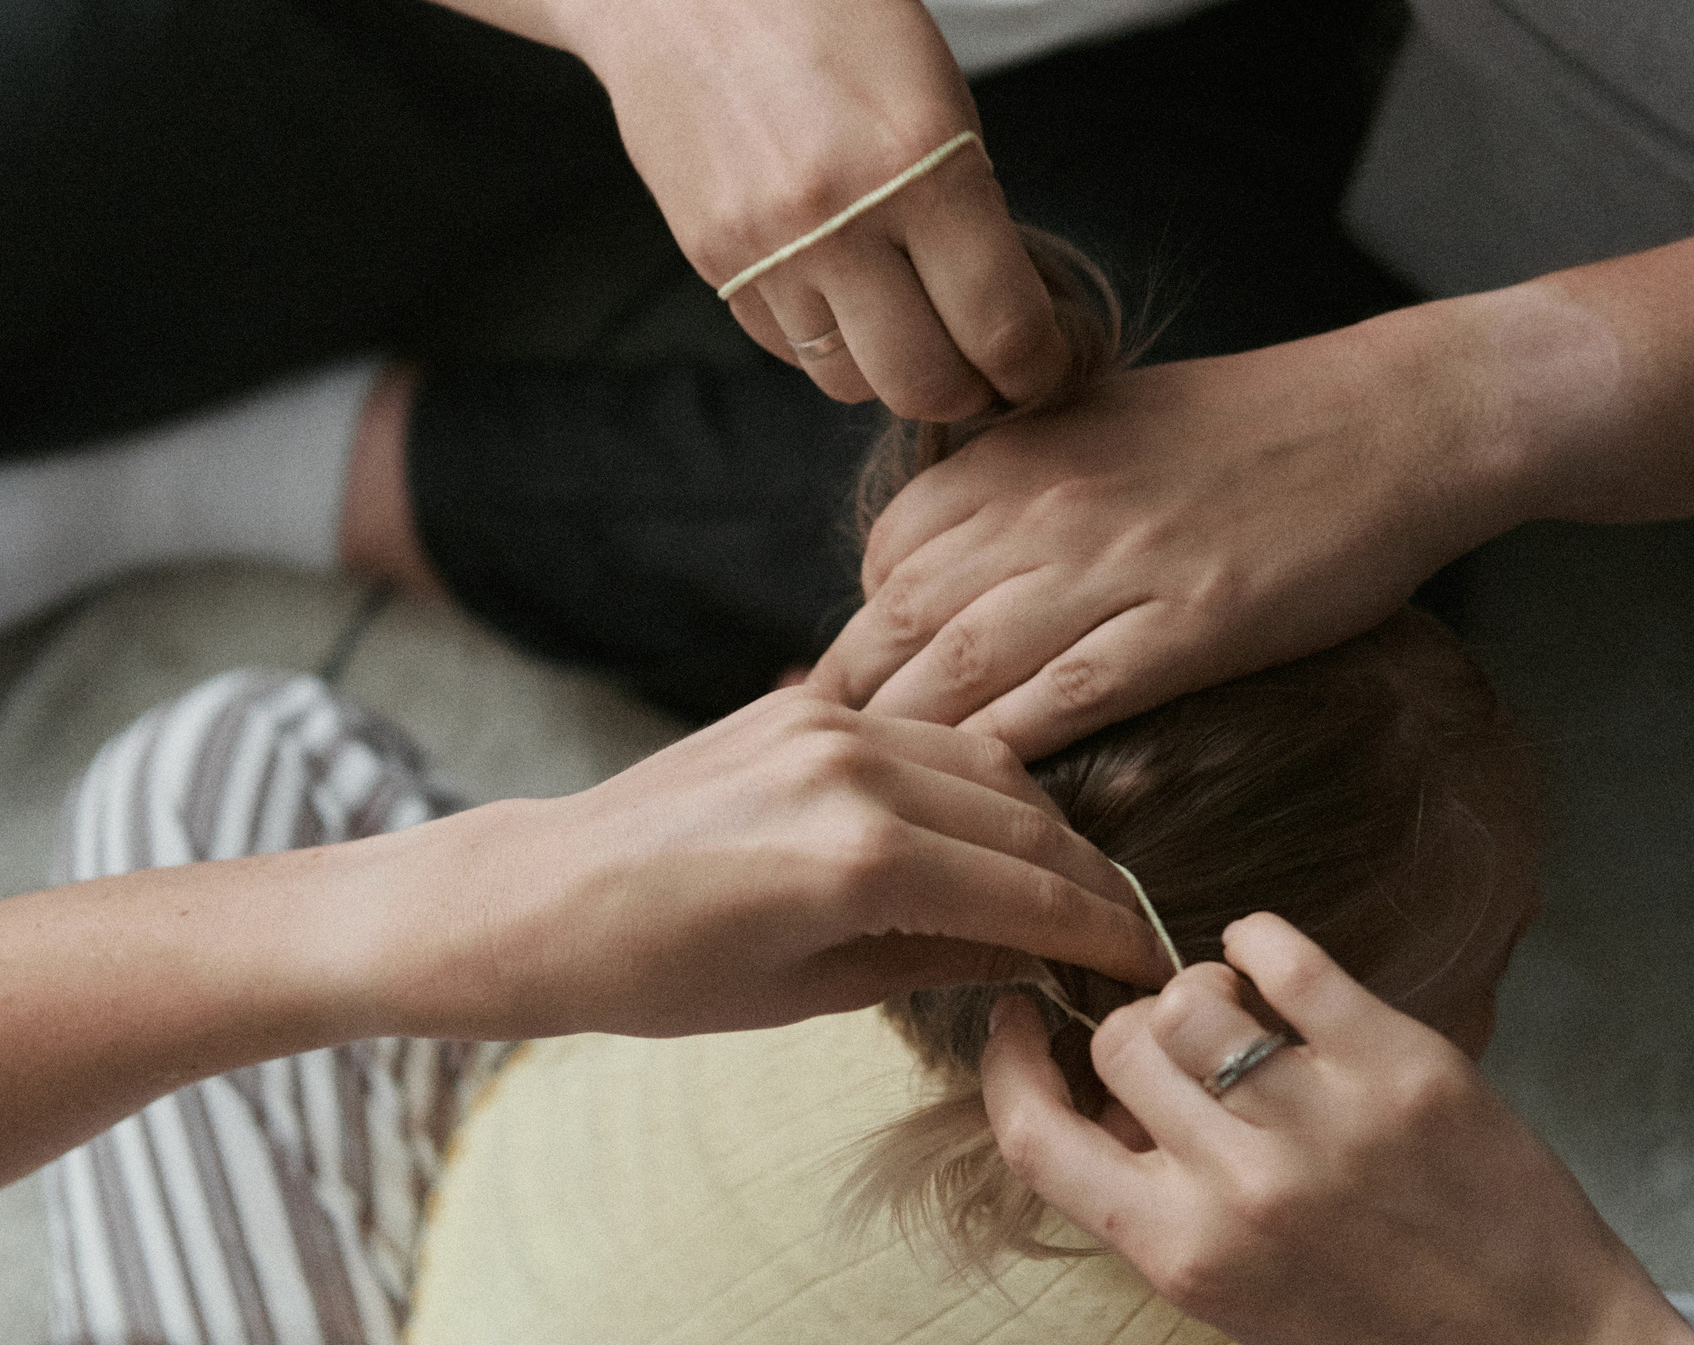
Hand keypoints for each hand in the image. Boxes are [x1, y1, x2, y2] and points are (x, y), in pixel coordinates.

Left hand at [385, 686, 1173, 1039]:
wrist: (542, 896)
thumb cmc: (657, 974)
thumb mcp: (809, 992)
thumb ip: (939, 958)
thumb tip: (1040, 954)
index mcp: (857, 860)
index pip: (1032, 893)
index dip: (1106, 933)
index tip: (1151, 964)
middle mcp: (853, 772)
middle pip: (1028, 820)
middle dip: (1091, 880)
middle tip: (1128, 930)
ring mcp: (827, 722)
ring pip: (989, 765)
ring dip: (1042, 824)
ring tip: (1069, 886)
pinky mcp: (803, 701)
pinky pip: (928, 735)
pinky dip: (976, 782)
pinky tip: (991, 831)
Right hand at [572, 0, 1067, 419]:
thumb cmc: (828, 6)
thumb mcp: (936, 89)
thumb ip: (968, 205)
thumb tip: (1002, 311)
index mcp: (923, 165)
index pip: (1001, 326)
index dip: (1038, 367)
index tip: (1046, 364)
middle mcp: (839, 220)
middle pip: (924, 383)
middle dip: (972, 393)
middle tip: (988, 373)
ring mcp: (765, 248)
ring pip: (847, 380)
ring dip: (890, 369)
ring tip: (908, 323)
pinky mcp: (712, 259)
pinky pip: (785, 347)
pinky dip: (823, 338)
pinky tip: (838, 287)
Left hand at [810, 305, 1540, 758]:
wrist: (1390, 420)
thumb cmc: (1246, 429)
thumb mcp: (1098, 423)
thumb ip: (1012, 485)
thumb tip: (937, 561)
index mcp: (1015, 456)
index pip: (887, 559)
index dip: (854, 639)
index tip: (840, 705)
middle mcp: (1042, 505)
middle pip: (900, 622)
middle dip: (851, 710)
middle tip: (823, 787)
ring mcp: (1113, 564)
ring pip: (966, 666)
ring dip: (913, 747)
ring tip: (881, 817)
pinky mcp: (1189, 622)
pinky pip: (1070, 698)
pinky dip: (1014, 753)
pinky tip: (986, 808)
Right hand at [981, 914, 1693, 1344]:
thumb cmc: (1379, 1320)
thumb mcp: (1235, 1293)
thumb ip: (1156, 1201)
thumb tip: (1107, 1093)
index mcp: (1185, 1253)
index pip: (1037, 1138)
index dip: (1010, 1066)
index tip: (1021, 1023)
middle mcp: (1241, 1186)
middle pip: (1121, 1042)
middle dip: (1136, 1033)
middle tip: (1182, 1050)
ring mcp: (1321, 1118)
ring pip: (1192, 992)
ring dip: (1201, 989)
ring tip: (1240, 1017)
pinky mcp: (1398, 1061)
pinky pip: (1285, 956)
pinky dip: (1262, 941)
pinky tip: (1272, 964)